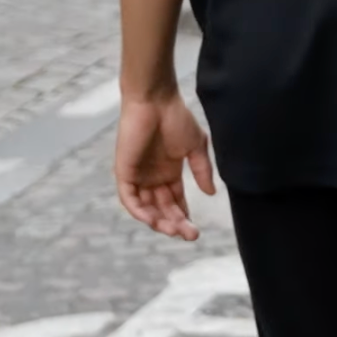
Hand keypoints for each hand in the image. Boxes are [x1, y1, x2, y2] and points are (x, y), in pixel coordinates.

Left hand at [113, 93, 215, 240]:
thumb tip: (212, 193)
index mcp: (169, 172)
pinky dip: (140, 211)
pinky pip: (130, 199)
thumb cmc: (176, 118)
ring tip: (175, 230)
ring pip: (146, 208)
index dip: (184, 217)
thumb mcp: (196, 147)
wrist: (155, 101)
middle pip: (163, 209)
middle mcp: (152, 178)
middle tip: (190, 235)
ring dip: (159, 222)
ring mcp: (138, 176)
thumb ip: (202, 171)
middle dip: (176, 223)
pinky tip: (154, 220)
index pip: (175, 202)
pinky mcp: (124, 172)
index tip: (196, 231)